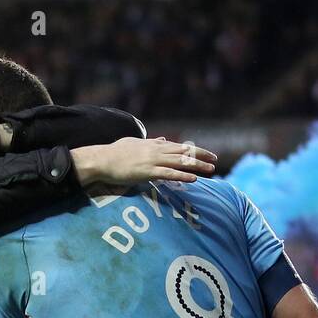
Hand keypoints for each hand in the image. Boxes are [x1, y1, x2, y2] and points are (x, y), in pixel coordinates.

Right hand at [70, 137, 216, 189]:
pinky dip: (183, 176)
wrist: (102, 159)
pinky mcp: (147, 172)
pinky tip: (193, 179)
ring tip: (211, 170)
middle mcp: (156, 150)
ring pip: (180, 163)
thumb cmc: (115, 153)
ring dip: (197, 166)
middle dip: (201, 156)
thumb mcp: (134, 143)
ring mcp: (153, 161)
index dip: (194, 150)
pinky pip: (169, 174)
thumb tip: (163, 139)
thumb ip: (150, 141)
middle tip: (215, 160)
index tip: (207, 154)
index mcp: (154, 144)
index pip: (179, 146)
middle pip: (184, 153)